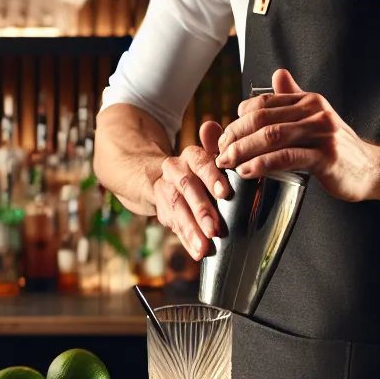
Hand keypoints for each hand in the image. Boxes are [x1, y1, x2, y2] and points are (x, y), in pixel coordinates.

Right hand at [151, 120, 233, 260]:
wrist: (155, 174)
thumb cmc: (195, 169)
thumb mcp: (205, 156)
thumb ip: (213, 145)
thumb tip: (211, 126)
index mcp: (191, 156)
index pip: (201, 162)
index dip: (212, 177)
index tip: (224, 193)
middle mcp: (175, 170)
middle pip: (187, 189)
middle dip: (202, 210)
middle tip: (215, 229)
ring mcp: (164, 189)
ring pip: (176, 208)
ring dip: (191, 230)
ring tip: (204, 248)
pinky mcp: (160, 209)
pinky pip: (172, 224)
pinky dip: (186, 240)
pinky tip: (197, 252)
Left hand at [215, 69, 379, 200]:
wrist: (371, 170)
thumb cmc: (339, 148)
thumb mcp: (317, 118)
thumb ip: (295, 98)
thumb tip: (278, 74)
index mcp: (309, 101)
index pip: (262, 103)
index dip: (238, 120)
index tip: (225, 137)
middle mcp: (315, 112)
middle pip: (262, 118)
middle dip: (234, 135)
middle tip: (220, 151)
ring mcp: (322, 133)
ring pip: (271, 137)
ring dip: (242, 150)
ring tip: (227, 163)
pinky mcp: (325, 157)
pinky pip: (287, 158)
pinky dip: (262, 164)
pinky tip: (248, 172)